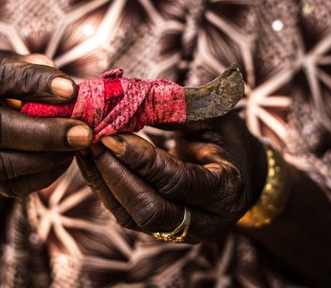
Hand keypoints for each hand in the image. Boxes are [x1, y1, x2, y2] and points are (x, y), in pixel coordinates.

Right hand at [0, 50, 92, 197]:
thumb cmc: (10, 79)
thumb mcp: (20, 63)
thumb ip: (40, 72)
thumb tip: (69, 96)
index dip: (33, 83)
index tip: (70, 90)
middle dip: (43, 134)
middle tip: (82, 132)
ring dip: (45, 158)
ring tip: (78, 145)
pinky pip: (9, 186)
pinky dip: (43, 175)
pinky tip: (66, 159)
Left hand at [76, 113, 267, 242]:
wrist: (245, 173)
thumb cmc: (229, 138)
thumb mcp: (213, 115)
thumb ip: (174, 108)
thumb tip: (126, 97)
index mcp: (226, 190)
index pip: (176, 181)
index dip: (140, 159)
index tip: (110, 135)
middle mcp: (208, 222)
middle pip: (149, 209)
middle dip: (115, 175)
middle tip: (91, 141)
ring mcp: (185, 233)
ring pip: (132, 217)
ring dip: (103, 182)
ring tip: (85, 148)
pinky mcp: (164, 231)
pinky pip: (127, 215)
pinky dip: (106, 188)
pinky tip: (93, 162)